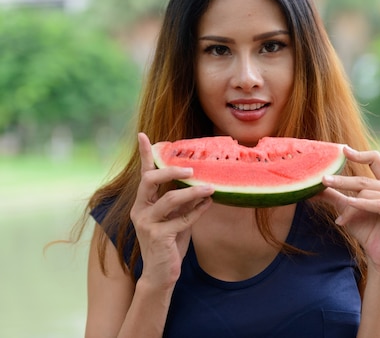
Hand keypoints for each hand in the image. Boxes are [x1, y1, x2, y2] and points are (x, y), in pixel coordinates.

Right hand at [130, 133, 212, 287]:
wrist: (161, 275)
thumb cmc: (170, 244)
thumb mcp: (177, 219)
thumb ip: (185, 204)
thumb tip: (203, 185)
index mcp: (143, 202)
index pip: (144, 174)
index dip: (144, 154)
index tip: (143, 134)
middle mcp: (140, 210)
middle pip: (150, 180)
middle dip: (170, 170)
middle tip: (191, 169)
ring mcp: (146, 223)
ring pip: (170, 199)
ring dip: (193, 192)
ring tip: (210, 188)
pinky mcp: (158, 236)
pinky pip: (182, 220)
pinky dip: (197, 212)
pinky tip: (208, 205)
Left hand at [319, 146, 379, 274]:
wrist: (378, 256)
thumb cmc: (366, 231)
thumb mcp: (348, 209)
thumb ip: (335, 195)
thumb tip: (313, 187)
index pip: (376, 160)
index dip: (360, 154)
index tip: (343, 150)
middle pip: (366, 180)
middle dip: (343, 181)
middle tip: (323, 179)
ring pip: (369, 193)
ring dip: (350, 205)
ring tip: (340, 217)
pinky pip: (378, 204)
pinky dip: (362, 205)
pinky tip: (349, 204)